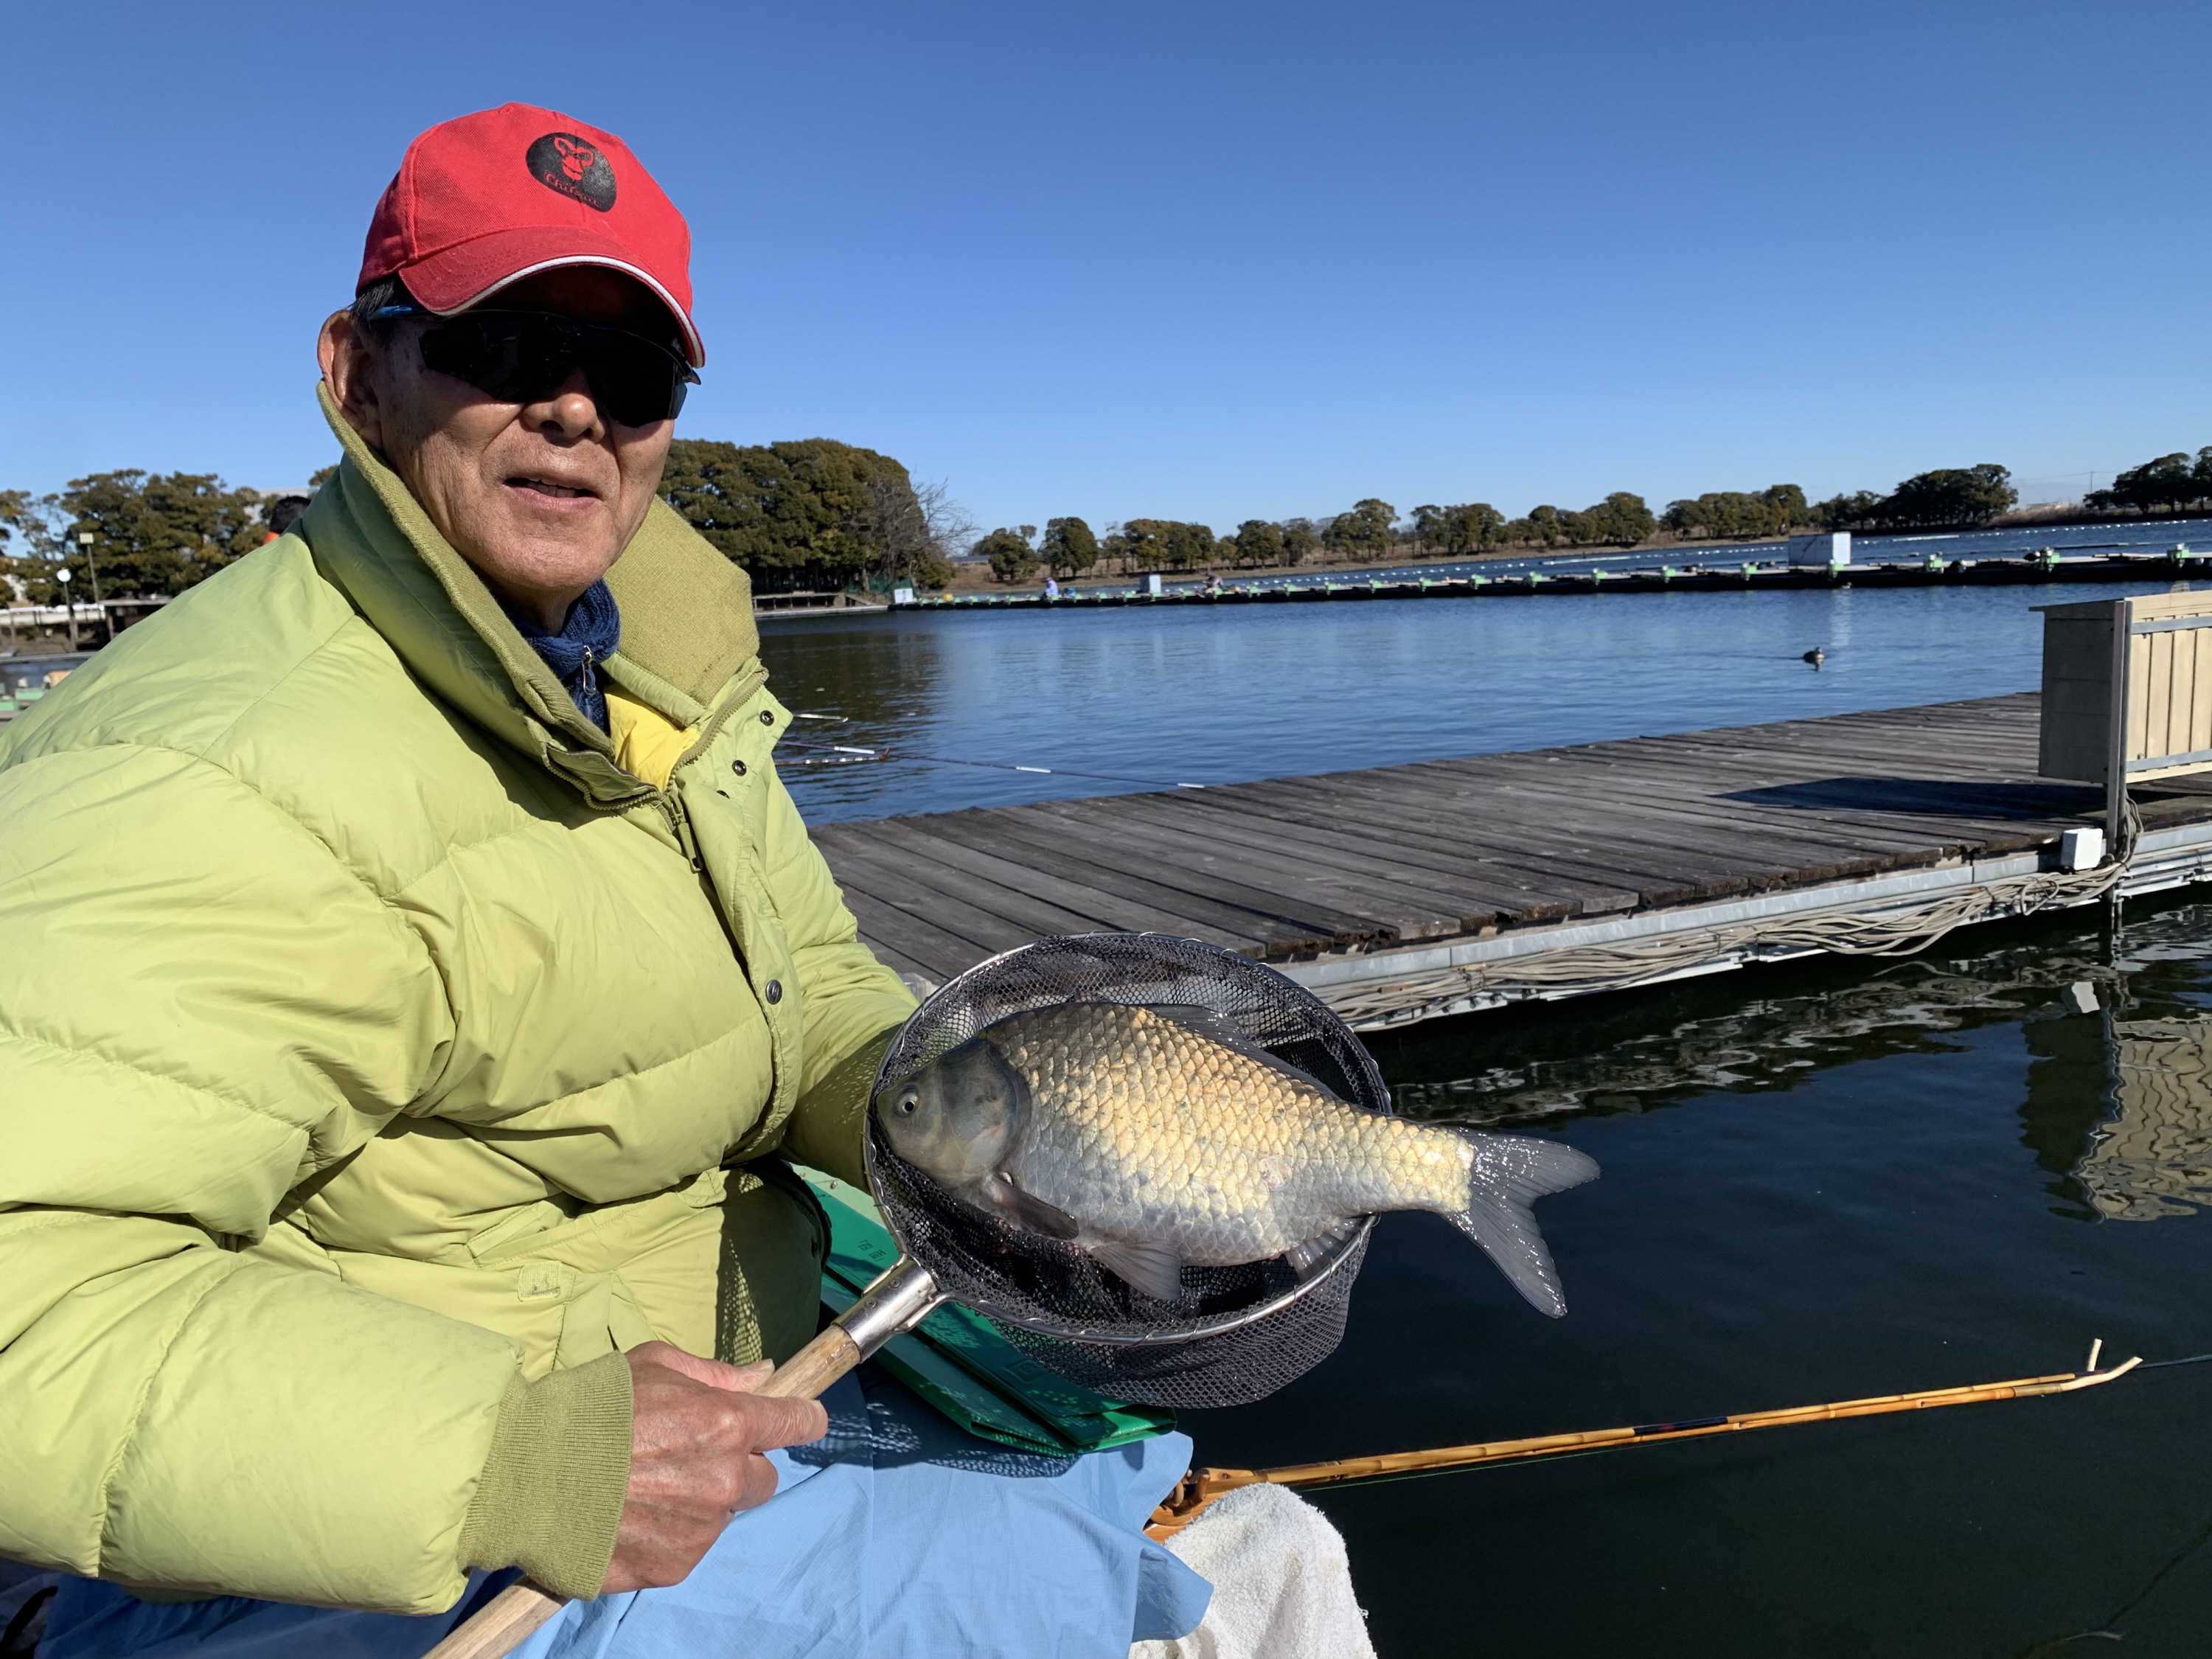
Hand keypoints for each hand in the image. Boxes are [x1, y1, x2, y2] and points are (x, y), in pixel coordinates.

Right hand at [600, 1341, 828, 1593]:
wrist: (526, 1473)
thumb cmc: (589, 1408)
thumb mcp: (655, 1364)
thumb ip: (717, 1374)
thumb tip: (766, 1375)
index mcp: (727, 1422)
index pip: (797, 1423)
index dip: (800, 1419)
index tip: (800, 1419)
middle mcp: (724, 1479)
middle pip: (763, 1478)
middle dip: (739, 1466)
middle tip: (689, 1456)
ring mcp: (701, 1528)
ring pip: (724, 1514)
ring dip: (701, 1502)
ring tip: (645, 1487)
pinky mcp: (673, 1566)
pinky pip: (690, 1547)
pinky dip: (670, 1535)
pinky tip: (631, 1515)